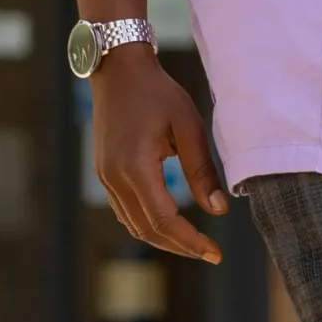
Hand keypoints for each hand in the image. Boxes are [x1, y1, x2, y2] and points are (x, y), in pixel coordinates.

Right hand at [92, 46, 228, 262]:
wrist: (118, 69)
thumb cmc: (157, 92)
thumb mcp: (188, 125)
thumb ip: (202, 170)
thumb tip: (218, 211)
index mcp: (135, 166)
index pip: (164, 220)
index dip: (190, 241)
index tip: (215, 253)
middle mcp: (114, 177)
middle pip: (147, 229)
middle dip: (179, 246)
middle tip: (209, 253)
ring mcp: (104, 176)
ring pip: (133, 224)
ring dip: (163, 238)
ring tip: (193, 242)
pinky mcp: (103, 172)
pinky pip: (124, 210)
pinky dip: (147, 224)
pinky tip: (168, 223)